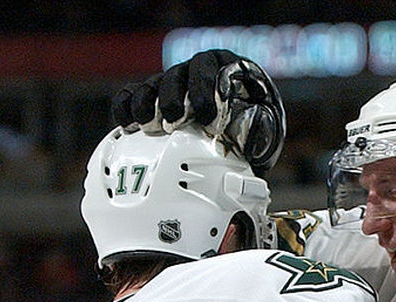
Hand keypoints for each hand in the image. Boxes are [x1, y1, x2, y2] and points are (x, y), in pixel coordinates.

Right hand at [111, 49, 285, 174]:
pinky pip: (133, 94)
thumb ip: (261, 128)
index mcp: (228, 68)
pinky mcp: (154, 95)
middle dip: (175, 98)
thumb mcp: (267, 125)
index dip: (206, 93)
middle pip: (180, 74)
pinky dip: (127, 106)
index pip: (213, 70)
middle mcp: (198, 69)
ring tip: (149, 125)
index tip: (209, 121)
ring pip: (154, 83)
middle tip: (174, 122)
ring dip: (149, 103)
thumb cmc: (257, 125)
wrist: (244, 128)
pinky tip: (127, 125)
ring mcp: (174, 81)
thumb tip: (249, 138)